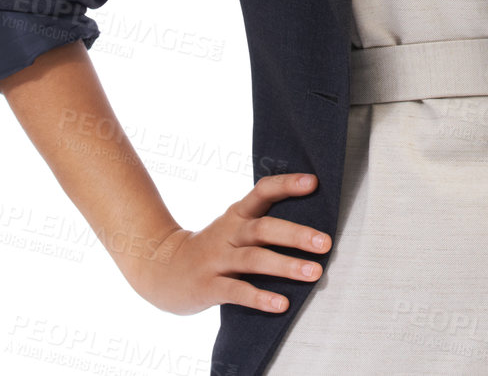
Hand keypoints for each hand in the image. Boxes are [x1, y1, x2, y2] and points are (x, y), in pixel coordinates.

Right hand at [124, 173, 330, 315]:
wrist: (161, 270)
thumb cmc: (212, 247)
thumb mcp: (233, 226)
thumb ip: (263, 221)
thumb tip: (311, 223)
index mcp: (237, 214)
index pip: (262, 191)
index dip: (286, 185)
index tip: (313, 182)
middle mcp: (229, 233)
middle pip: (264, 228)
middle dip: (296, 234)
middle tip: (326, 242)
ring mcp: (217, 260)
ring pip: (254, 260)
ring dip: (286, 265)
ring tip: (314, 273)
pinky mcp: (208, 287)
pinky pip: (237, 291)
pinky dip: (260, 297)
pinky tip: (282, 304)